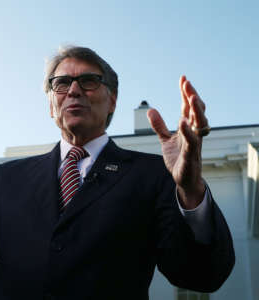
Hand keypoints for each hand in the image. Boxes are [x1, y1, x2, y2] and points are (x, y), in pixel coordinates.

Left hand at [147, 76, 206, 208]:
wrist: (184, 179)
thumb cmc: (179, 158)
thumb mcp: (165, 140)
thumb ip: (159, 126)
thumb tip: (151, 110)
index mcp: (187, 127)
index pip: (187, 107)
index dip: (185, 93)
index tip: (183, 78)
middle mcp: (194, 132)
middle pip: (196, 111)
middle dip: (192, 96)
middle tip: (187, 83)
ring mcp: (194, 143)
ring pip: (200, 123)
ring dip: (196, 110)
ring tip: (191, 96)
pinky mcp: (191, 154)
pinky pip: (192, 141)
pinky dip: (188, 131)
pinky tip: (183, 122)